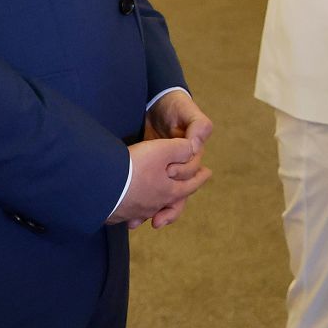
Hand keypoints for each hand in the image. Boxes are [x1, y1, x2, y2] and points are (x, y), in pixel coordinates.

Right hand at [109, 136, 211, 229]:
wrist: (99, 184)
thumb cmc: (135, 166)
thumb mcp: (164, 150)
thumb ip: (183, 149)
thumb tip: (193, 148)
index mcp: (170, 191)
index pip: (190, 185)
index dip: (200, 177)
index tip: (207, 172)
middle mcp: (154, 205)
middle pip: (171, 203)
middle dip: (178, 198)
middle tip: (183, 195)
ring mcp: (134, 212)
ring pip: (149, 211)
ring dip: (155, 209)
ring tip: (156, 210)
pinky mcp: (116, 213)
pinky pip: (129, 214)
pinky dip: (133, 213)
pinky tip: (129, 215)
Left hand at [141, 91, 213, 227]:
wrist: (154, 103)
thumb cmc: (174, 106)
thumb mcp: (187, 110)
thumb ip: (198, 125)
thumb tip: (196, 147)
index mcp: (192, 155)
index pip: (190, 173)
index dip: (181, 174)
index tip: (169, 171)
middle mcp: (180, 167)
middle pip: (179, 195)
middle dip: (169, 209)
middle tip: (157, 220)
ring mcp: (164, 172)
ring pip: (164, 200)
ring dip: (154, 213)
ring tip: (138, 223)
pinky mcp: (149, 173)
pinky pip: (149, 195)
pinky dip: (141, 208)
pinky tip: (129, 217)